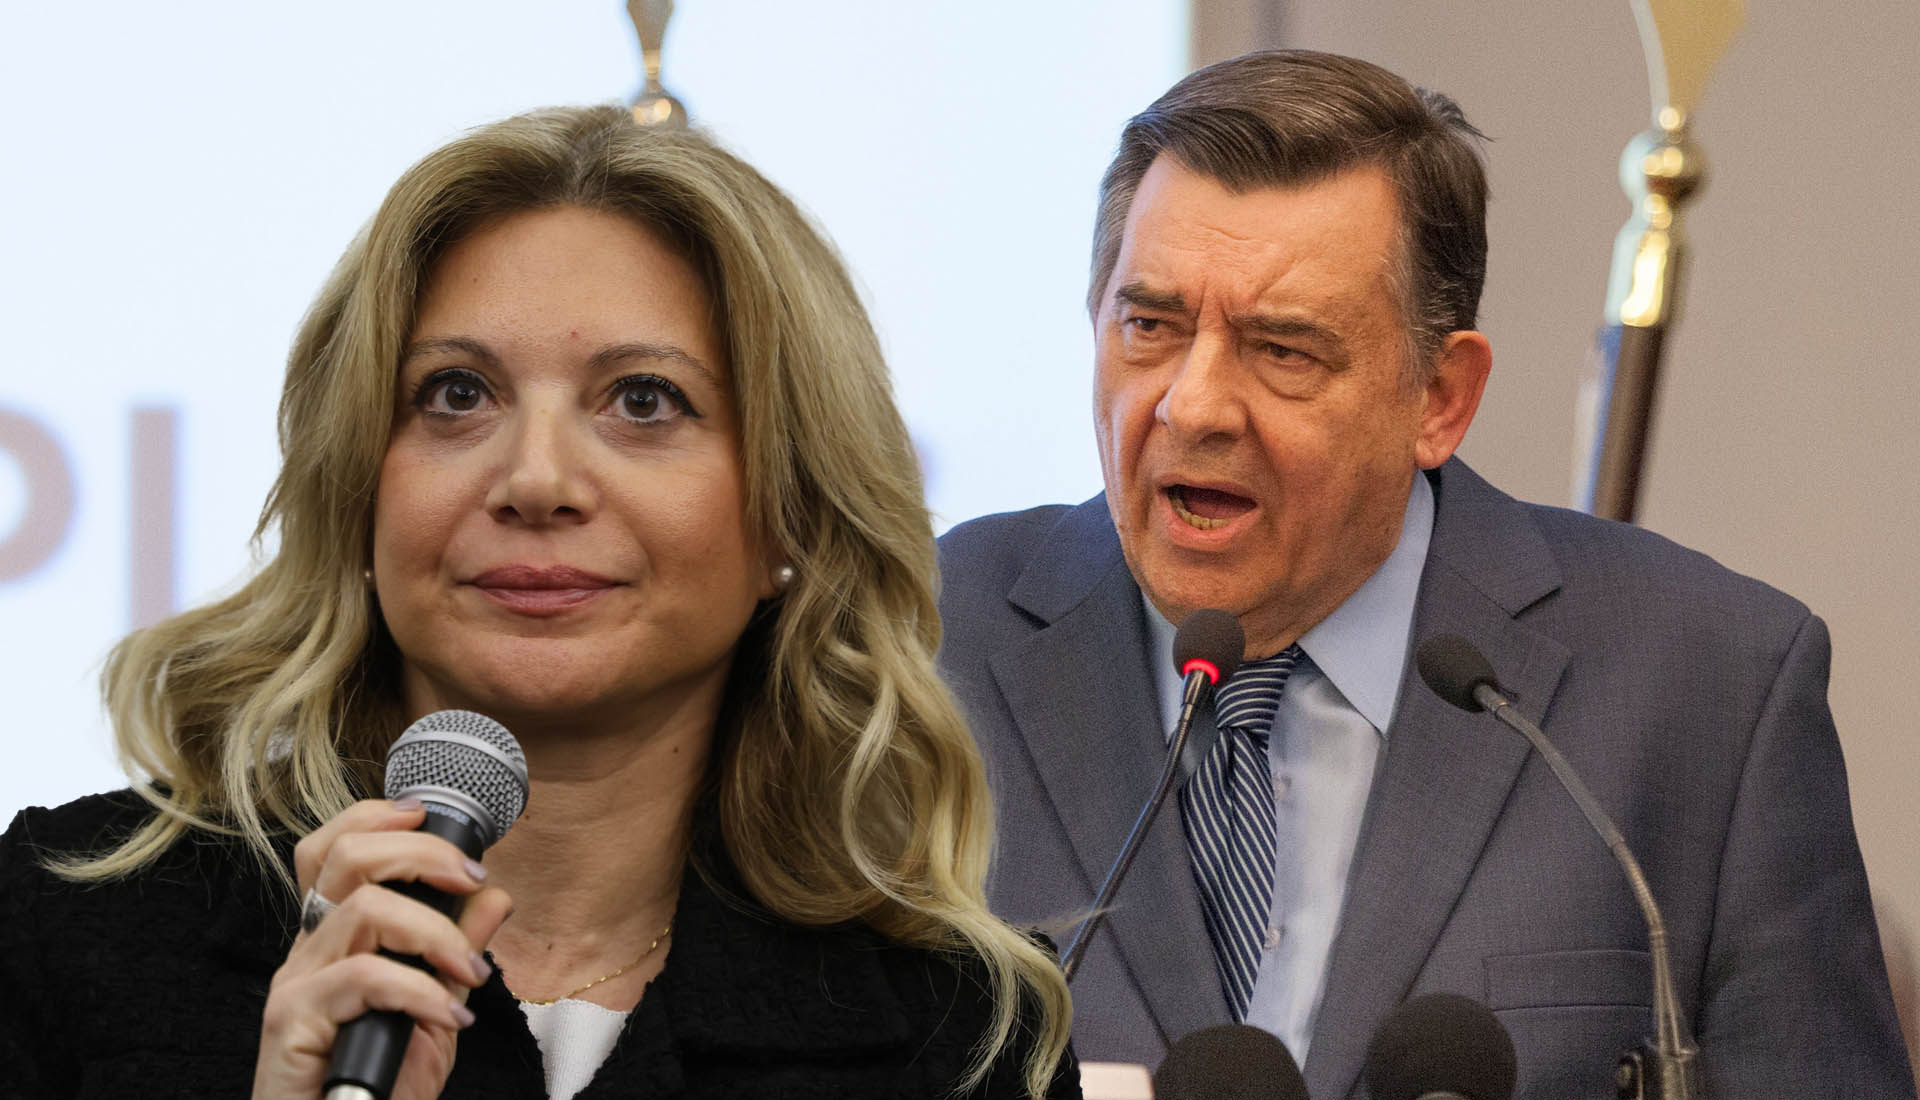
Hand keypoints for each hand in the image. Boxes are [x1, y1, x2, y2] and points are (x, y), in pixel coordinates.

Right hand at [253, 799, 513, 1099]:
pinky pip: (363, 977)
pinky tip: (449, 1016)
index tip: (430, 817)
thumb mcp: (437, 1011)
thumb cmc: (380, 1088)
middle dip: (423, 854)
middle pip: (347, 858)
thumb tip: (495, 894)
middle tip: (474, 880)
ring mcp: (294, 984)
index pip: (332, 850)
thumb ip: (459, 950)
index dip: (376, 817)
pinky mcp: (291, 1022)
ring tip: (471, 974)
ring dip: (435, 933)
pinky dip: (420, 990)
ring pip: (364, 910)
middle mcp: (307, 952)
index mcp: (335, 940)